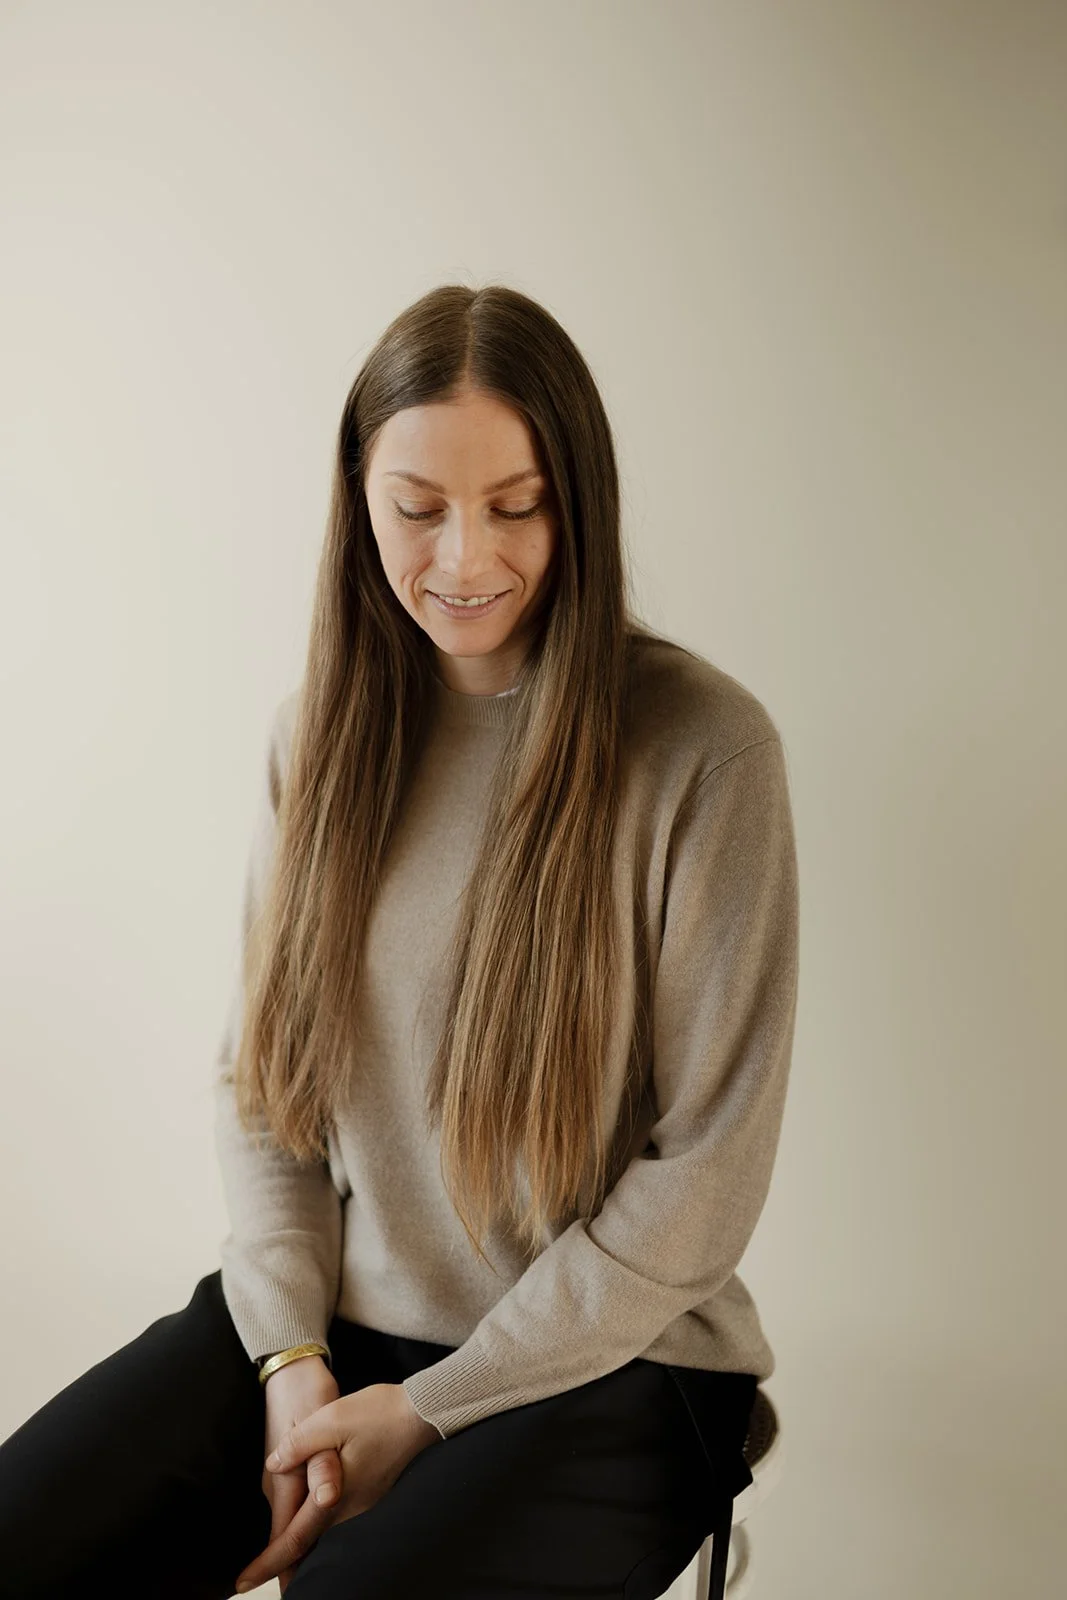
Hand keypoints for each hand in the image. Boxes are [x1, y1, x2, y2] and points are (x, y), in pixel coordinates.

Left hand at [234, 1380, 440, 1592]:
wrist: (424, 1412)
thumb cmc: (380, 1413)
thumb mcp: (331, 1418)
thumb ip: (299, 1444)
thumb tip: (274, 1464)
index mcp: (334, 1496)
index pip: (293, 1540)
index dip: (266, 1564)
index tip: (241, 1584)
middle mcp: (349, 1509)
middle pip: (308, 1547)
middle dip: (281, 1565)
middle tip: (252, 1578)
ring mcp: (364, 1504)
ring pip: (324, 1536)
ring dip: (299, 1549)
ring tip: (276, 1559)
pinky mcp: (372, 1493)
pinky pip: (339, 1521)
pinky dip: (317, 1532)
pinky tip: (312, 1526)